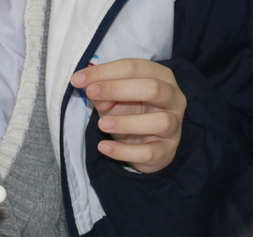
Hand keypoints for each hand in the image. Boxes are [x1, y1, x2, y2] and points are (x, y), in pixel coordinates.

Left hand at [71, 59, 185, 173]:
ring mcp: (174, 126)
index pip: (134, 67)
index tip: (78, 79)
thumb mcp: (115, 101)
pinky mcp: (167, 151)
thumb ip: (104, 94)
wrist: (145, 148)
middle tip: (91, 93)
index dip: (105, 71)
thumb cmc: (132, 115)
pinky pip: (148, 152)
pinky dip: (124, 151)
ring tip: (101, 125)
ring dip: (126, 122)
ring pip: (159, 121)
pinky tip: (104, 147)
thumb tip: (92, 89)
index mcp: (162, 77)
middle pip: (152, 88)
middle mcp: (174, 98)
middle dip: (118, 89)